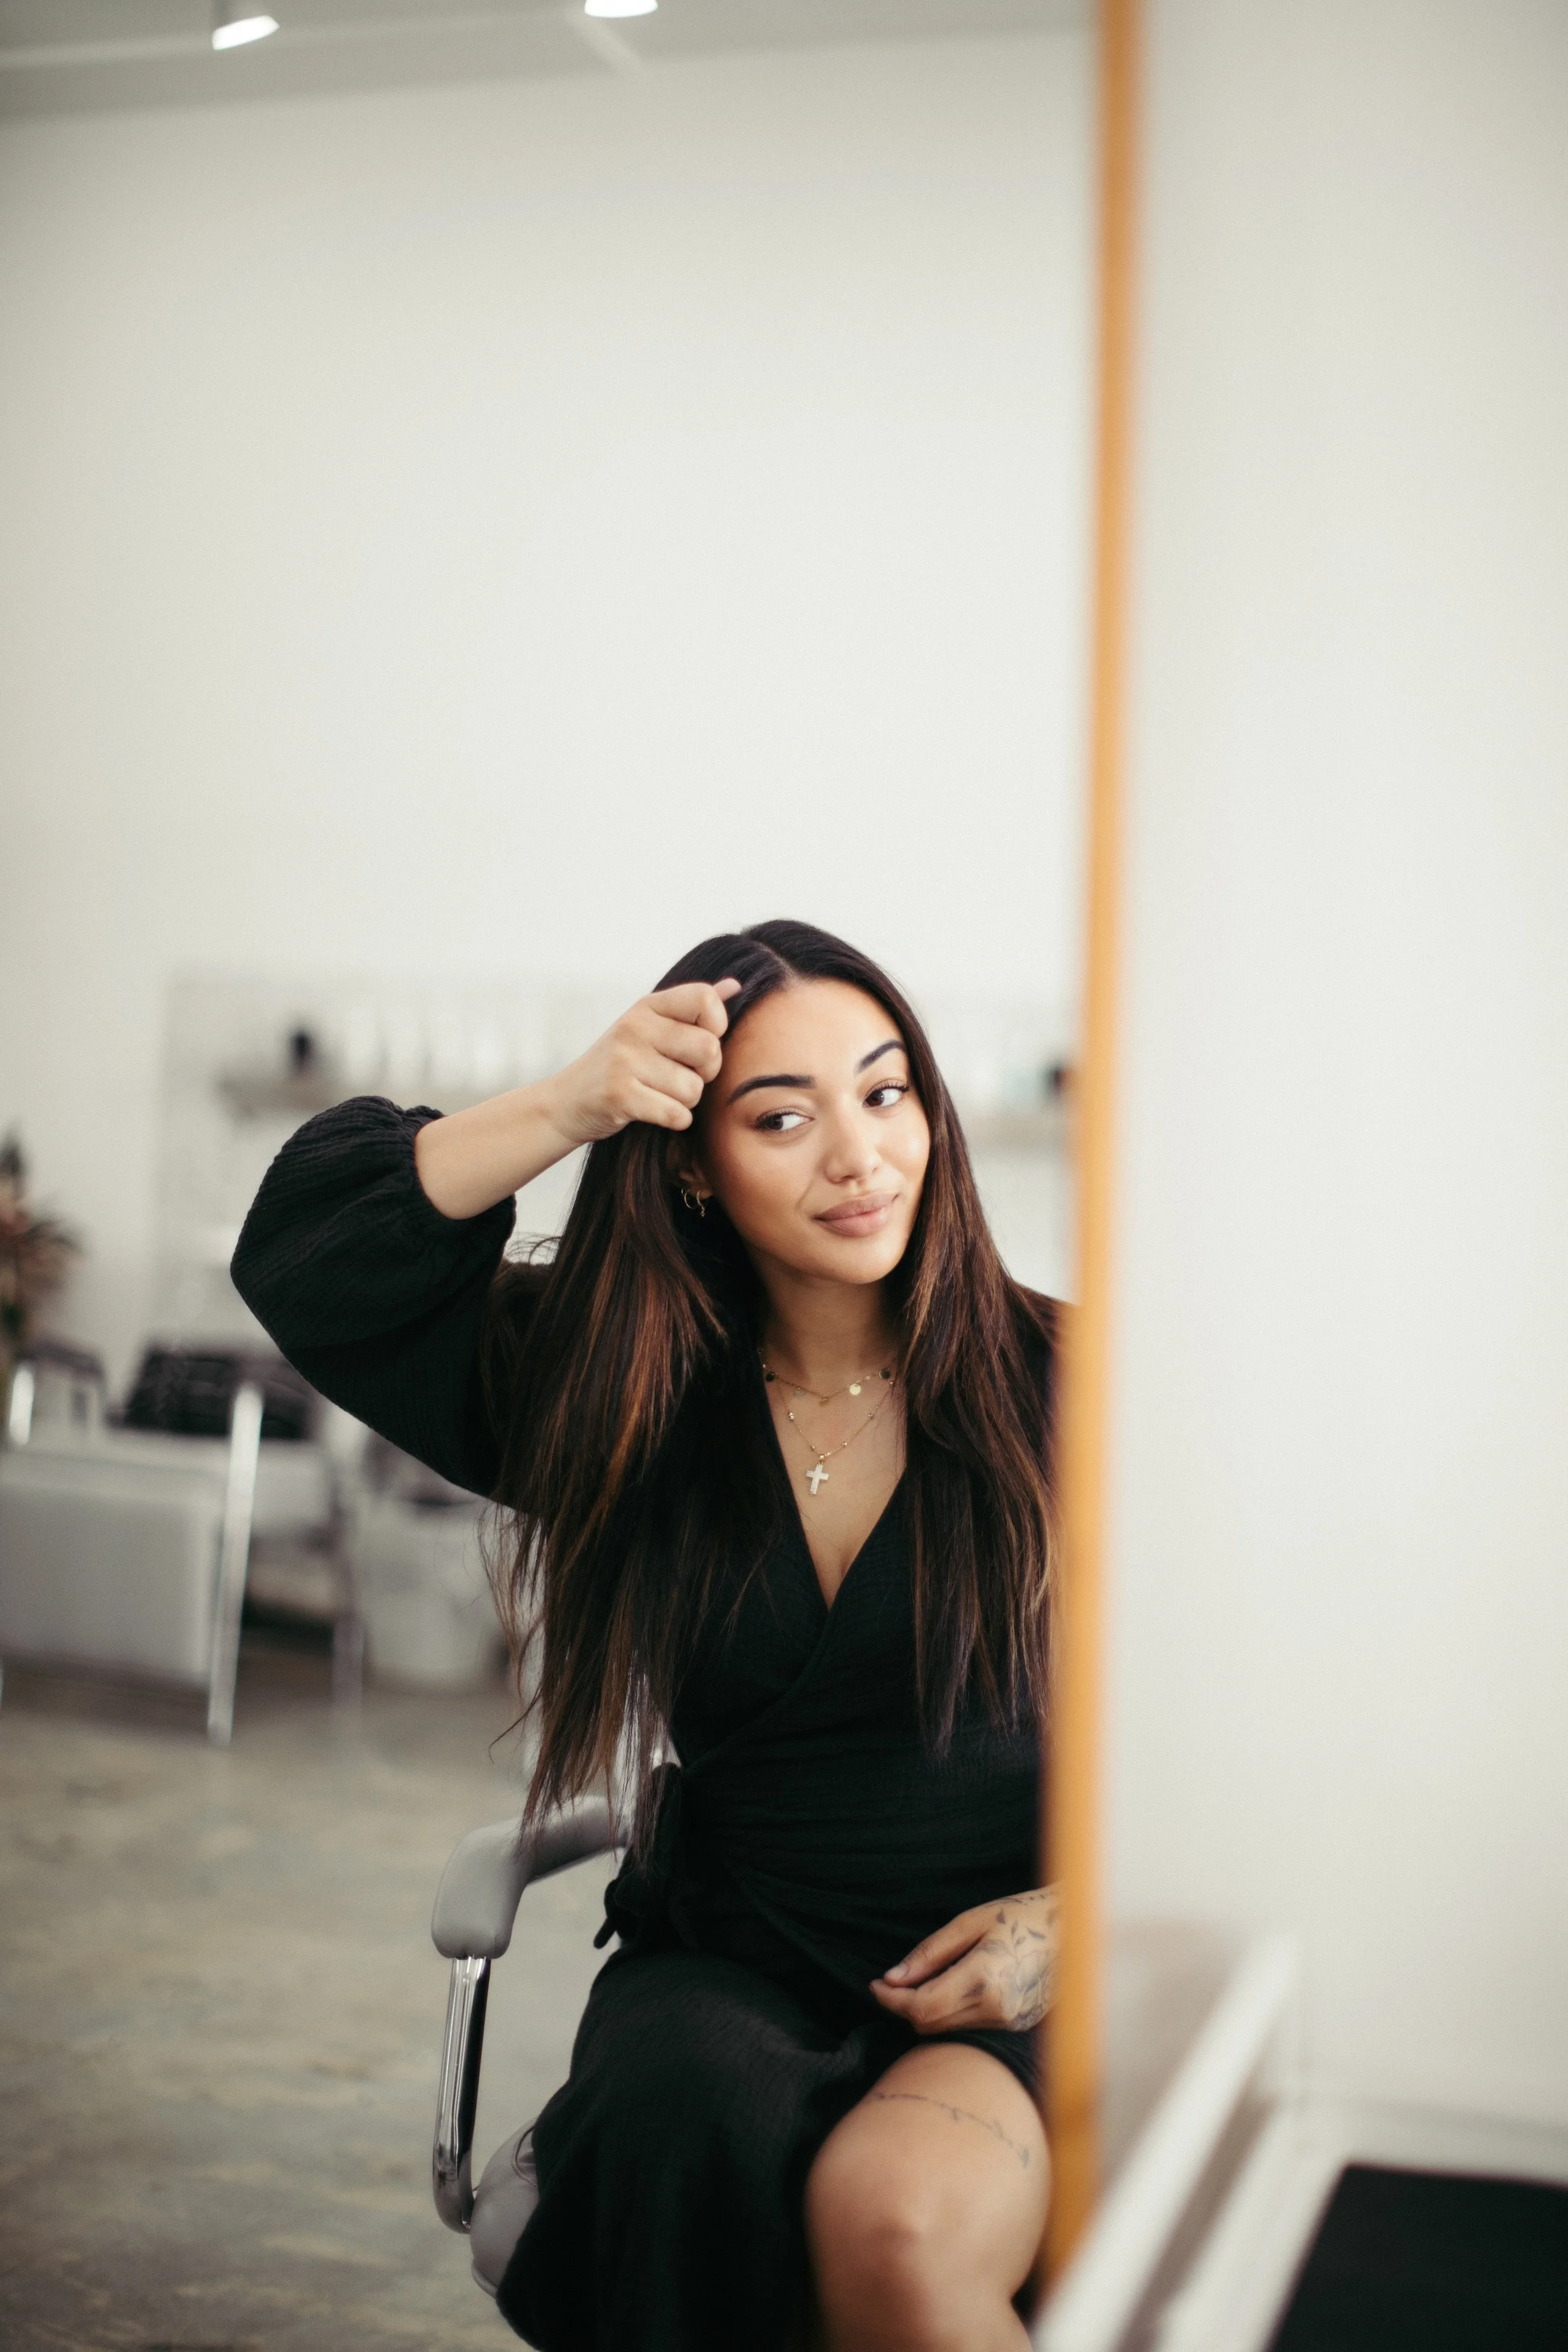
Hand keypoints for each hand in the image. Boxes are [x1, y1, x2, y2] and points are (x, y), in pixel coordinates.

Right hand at [411, 977, 739, 1220]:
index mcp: (647, 1007)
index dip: (716, 1026)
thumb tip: (734, 986)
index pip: (706, 999)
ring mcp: (625, 1060)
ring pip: (694, 1089)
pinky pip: (677, 1113)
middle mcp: (635, 1027)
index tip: (700, 1043)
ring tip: (660, 1095)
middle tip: (682, 1077)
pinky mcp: (620, 1095)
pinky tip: (655, 1112)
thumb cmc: (619, 1066)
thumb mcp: (650, 1028)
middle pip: (709, 1049)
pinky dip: (674, 1120)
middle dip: (705, 1073)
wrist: (566, 1103)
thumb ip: (691, 1009)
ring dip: (685, 1101)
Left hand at [870, 1887, 1059, 2033]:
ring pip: (948, 2030)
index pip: (921, 2007)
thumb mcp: (971, 1922)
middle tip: (892, 1981)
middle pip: (930, 2025)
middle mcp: (996, 2010)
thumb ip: (930, 1953)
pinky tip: (950, 1989)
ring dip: (926, 2010)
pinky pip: (969, 2027)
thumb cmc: (1021, 1916)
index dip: (891, 2000)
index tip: (875, 1984)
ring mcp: (1009, 2023)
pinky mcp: (1017, 2026)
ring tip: (921, 1981)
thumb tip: (893, 1977)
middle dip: (904, 2006)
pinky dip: (951, 2013)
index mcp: (983, 1979)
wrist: (1075, 1931)